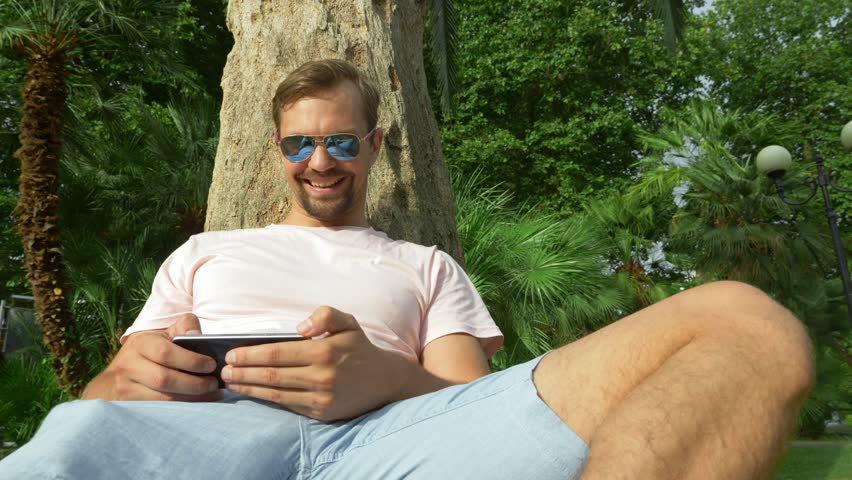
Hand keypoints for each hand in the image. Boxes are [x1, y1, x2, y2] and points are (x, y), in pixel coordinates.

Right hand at [81, 314, 221, 401]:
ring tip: (210, 395)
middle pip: (164, 379)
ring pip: (161, 399)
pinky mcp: (127, 406)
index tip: (211, 365)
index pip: (165, 352)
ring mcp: (125, 388)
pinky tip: (196, 405)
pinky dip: (180, 410)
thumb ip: (183, 327)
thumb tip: (196, 334)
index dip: (191, 360)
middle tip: (213, 384)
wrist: (114, 379)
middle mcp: (128, 364)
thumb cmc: (148, 353)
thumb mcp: (162, 334)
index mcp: (140, 342)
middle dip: (194, 384)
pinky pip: (157, 411)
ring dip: (191, 399)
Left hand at [222, 306, 406, 420]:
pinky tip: (253, 393)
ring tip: (231, 382)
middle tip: (223, 370)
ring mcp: (321, 398)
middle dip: (243, 372)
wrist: (384, 381)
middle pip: (271, 375)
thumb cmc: (359, 348)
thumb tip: (300, 328)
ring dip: (249, 388)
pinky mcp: (321, 413)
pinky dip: (267, 399)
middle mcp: (321, 377)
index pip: (277, 354)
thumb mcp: (347, 322)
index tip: (232, 354)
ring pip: (275, 394)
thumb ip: (325, 315)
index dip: (250, 355)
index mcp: (324, 351)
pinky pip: (288, 405)